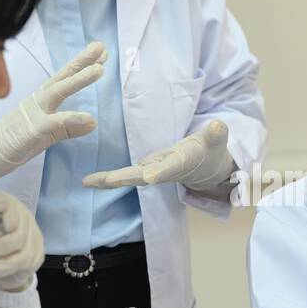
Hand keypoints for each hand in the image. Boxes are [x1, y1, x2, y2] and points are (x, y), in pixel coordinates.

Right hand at [0, 42, 104, 186]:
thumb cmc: (14, 142)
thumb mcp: (47, 133)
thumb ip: (69, 127)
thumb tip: (93, 123)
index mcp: (40, 99)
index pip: (63, 77)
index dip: (81, 64)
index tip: (101, 51)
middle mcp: (38, 100)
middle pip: (62, 76)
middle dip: (82, 61)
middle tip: (100, 46)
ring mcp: (34, 112)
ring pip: (59, 91)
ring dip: (79, 79)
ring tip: (100, 70)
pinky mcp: (32, 130)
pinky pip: (55, 122)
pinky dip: (72, 118)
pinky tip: (90, 118)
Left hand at [82, 119, 234, 192]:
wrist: (207, 167)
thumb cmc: (211, 150)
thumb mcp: (216, 141)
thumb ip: (216, 134)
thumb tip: (219, 125)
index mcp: (181, 162)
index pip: (170, 167)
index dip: (159, 172)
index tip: (148, 177)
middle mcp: (164, 171)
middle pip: (141, 177)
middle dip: (123, 179)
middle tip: (103, 181)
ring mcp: (152, 172)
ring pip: (129, 178)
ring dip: (109, 180)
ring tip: (87, 181)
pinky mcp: (145, 170)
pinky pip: (123, 176)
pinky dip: (107, 179)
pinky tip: (88, 181)